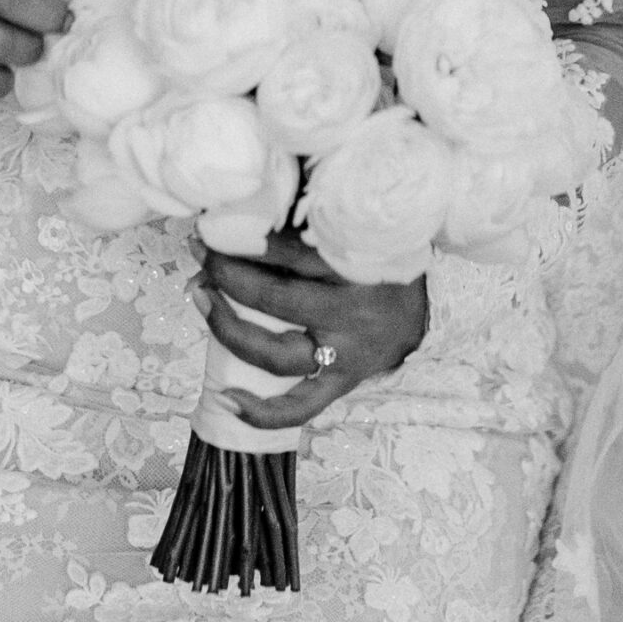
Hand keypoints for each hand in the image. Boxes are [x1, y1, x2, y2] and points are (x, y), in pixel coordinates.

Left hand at [192, 229, 427, 431]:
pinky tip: (225, 398)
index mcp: (356, 268)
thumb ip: (308, 223)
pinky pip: (300, 406)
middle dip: (227, 274)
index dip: (246, 237)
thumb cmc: (380, 263)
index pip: (290, 251)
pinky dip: (262, 412)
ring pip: (276, 354)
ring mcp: (345, 354)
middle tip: (199, 251)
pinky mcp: (342, 383)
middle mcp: (350, 313)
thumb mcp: (355, 233)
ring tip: (198, 295)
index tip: (214, 223)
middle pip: (274, 298)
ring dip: (227, 328)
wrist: (424, 313)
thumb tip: (248, 209)